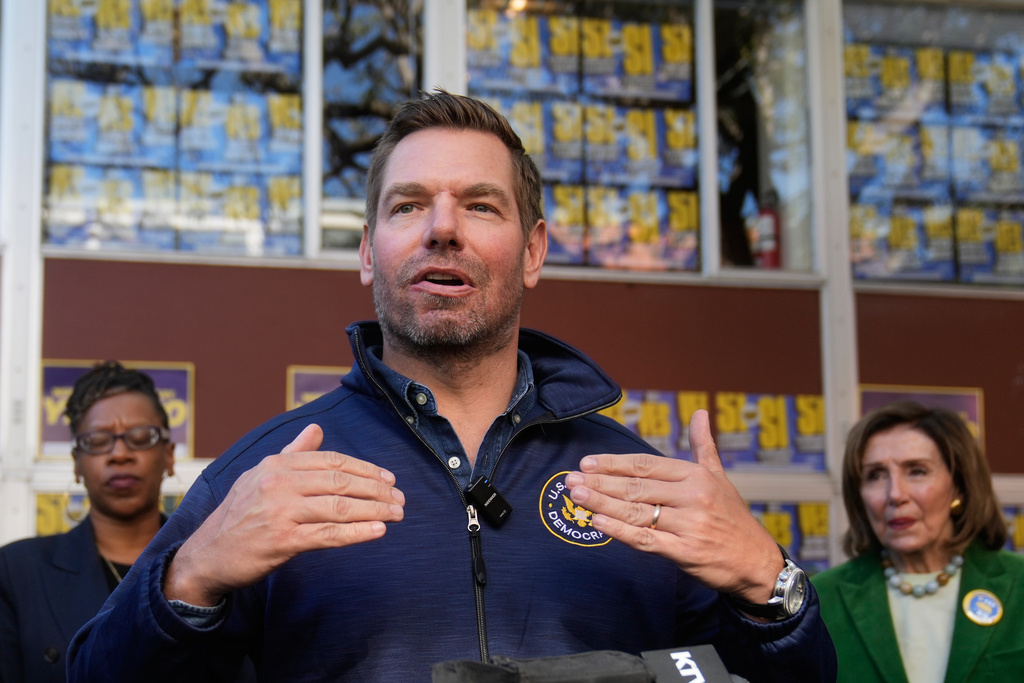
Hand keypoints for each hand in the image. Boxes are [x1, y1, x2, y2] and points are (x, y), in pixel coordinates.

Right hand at [164, 424, 404, 605]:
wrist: (206, 555)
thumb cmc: (239, 515)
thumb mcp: (260, 476)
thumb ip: (292, 453)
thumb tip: (316, 429)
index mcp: (277, 464)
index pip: (332, 461)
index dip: (365, 468)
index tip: (389, 478)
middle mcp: (279, 483)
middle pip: (341, 481)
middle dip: (377, 489)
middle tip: (400, 498)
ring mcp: (280, 512)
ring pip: (340, 506)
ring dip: (375, 510)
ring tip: (398, 514)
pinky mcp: (282, 541)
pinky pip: (329, 535)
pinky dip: (358, 532)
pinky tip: (378, 530)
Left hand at [564, 410, 780, 602]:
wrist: (757, 563)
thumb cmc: (733, 518)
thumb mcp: (720, 477)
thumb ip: (703, 446)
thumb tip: (701, 412)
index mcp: (696, 476)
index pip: (646, 465)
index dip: (614, 463)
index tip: (588, 462)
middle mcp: (692, 497)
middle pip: (636, 487)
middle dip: (600, 482)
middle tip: (570, 479)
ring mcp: (689, 524)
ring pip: (637, 512)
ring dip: (602, 503)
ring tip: (577, 496)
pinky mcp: (685, 552)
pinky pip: (645, 540)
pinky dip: (619, 531)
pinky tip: (598, 522)